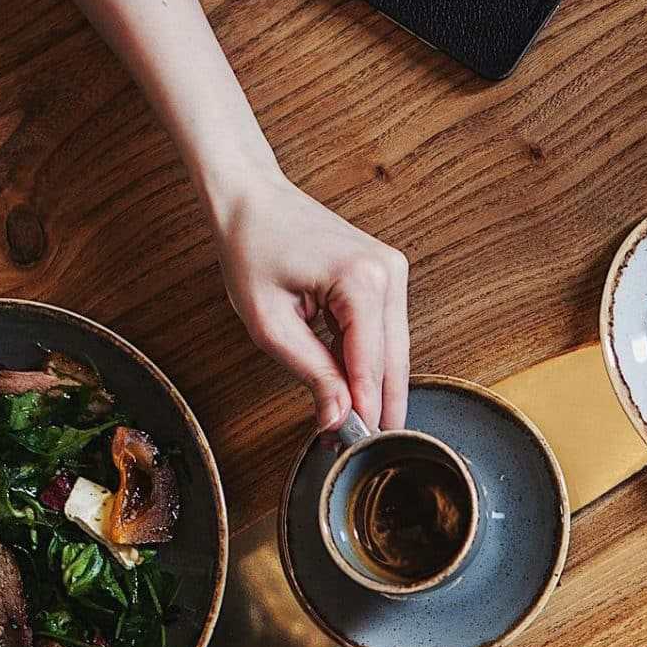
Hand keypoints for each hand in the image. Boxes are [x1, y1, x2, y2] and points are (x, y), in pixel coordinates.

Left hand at [208, 162, 410, 431]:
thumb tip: (340, 419)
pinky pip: (385, 335)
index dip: (363, 413)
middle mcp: (388, 273)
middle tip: (359, 448)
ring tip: (352, 424)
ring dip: (375, 389)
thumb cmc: (251, 247)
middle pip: (393, 364)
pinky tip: (351, 387)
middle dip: (377, 408)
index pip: (371, 366)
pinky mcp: (386, 276)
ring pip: (394, 354)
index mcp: (361, 280)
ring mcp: (392, 272)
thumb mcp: (270, 323)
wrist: (252, 197)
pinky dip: (369, 364)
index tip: (352, 448)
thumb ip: (311, 373)